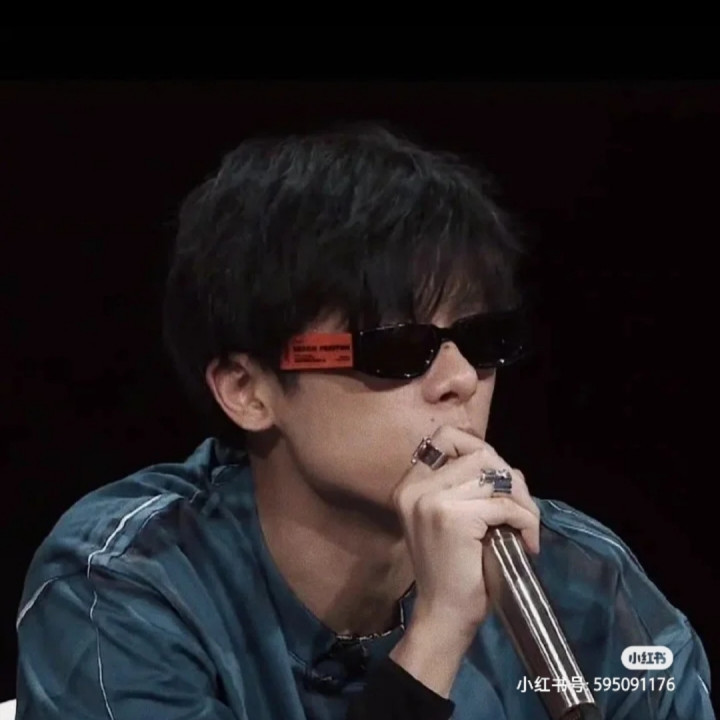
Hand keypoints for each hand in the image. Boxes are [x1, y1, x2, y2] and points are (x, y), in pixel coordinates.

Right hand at [392, 426, 539, 639]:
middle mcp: (416, 487)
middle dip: (512, 478)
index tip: (498, 481)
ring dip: (523, 501)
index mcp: (410, 484)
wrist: (443, 614)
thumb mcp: (449, 518)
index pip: (447, 436)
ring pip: (496, 476)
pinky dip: (526, 521)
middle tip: (523, 510)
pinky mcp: (453, 517)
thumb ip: (464, 487)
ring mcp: (432, 500)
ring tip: (528, 526)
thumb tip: (505, 468)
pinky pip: (504, 505)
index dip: (480, 451)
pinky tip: (527, 542)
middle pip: (480, 453)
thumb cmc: (452, 569)